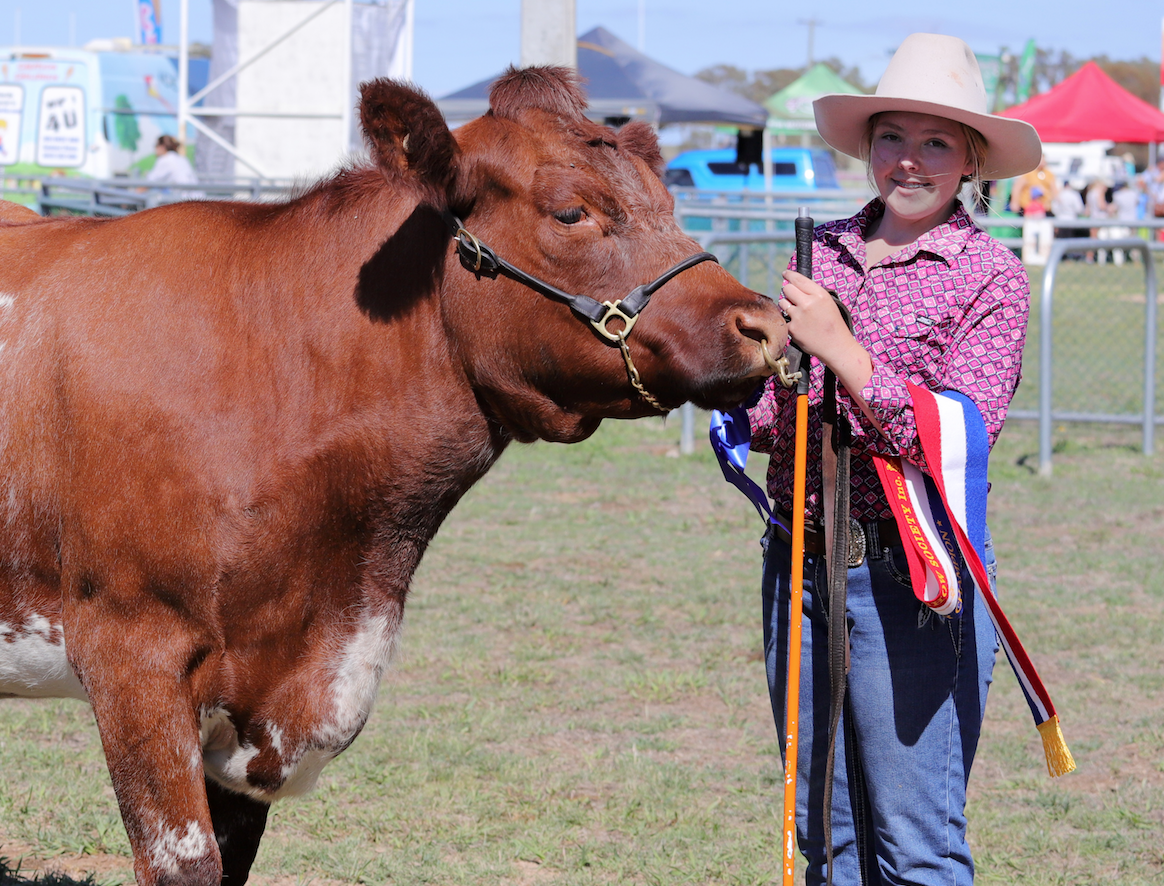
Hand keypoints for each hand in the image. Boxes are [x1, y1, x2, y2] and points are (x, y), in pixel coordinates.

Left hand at [778, 269, 872, 394]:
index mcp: (819, 294)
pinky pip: (784, 318)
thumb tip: (794, 284)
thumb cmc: (833, 324)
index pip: (798, 279)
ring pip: (783, 302)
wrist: (836, 346)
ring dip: (787, 305)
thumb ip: (812, 293)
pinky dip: (789, 320)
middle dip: (788, 291)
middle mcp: (808, 303)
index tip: (785, 273)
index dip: (789, 275)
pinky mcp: (792, 328)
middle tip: (793, 297)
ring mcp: (799, 316)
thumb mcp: (828, 303)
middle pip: (787, 288)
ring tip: (799, 313)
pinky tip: (800, 325)